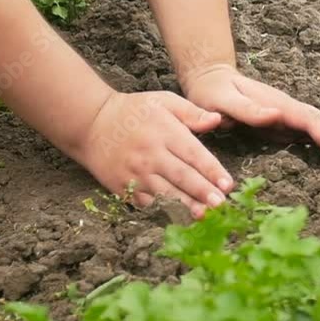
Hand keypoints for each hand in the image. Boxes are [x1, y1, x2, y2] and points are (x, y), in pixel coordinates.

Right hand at [64, 90, 233, 218]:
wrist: (91, 124)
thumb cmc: (134, 111)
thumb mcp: (164, 101)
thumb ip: (192, 112)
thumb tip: (217, 120)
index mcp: (165, 132)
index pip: (194, 154)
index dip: (212, 170)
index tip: (228, 184)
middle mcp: (151, 154)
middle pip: (182, 176)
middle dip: (203, 192)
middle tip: (221, 205)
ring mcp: (136, 173)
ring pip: (165, 194)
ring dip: (186, 206)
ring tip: (203, 216)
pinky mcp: (123, 187)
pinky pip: (146, 203)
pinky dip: (162, 212)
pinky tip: (178, 219)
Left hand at [182, 64, 319, 164]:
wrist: (210, 80)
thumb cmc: (212, 94)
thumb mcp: (223, 102)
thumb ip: (247, 111)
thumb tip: (276, 116)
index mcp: (276, 104)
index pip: (308, 121)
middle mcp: (286, 108)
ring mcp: (287, 115)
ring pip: (319, 126)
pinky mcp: (283, 123)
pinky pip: (310, 131)